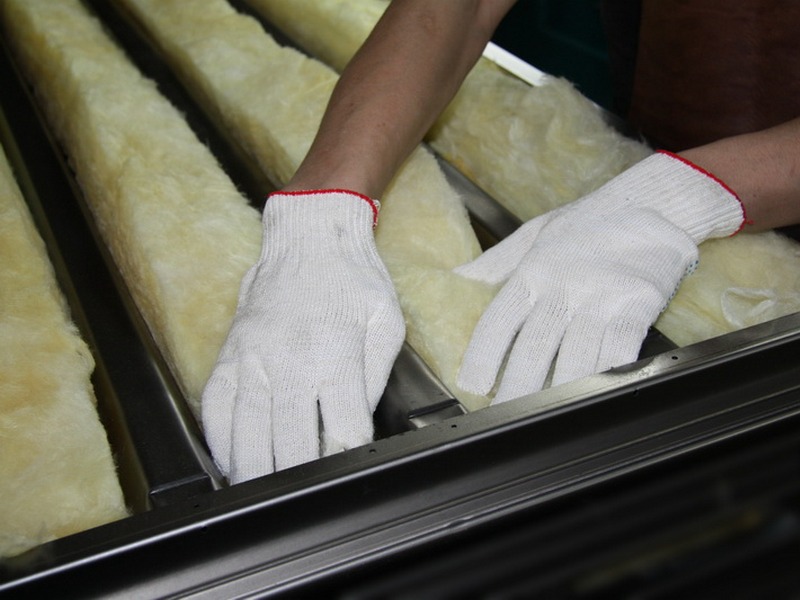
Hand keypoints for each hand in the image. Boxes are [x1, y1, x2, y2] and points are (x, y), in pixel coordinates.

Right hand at [202, 190, 404, 482]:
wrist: (308, 236)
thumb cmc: (352, 278)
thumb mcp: (385, 320)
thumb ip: (376, 374)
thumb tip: (361, 419)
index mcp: (336, 353)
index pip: (342, 428)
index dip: (345, 458)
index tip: (345, 472)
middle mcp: (290, 360)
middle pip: (289, 440)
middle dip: (298, 476)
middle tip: (301, 497)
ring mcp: (253, 357)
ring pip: (246, 430)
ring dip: (254, 470)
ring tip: (260, 494)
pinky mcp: (231, 353)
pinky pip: (215, 405)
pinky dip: (219, 440)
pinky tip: (229, 459)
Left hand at [455, 151, 743, 403]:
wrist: (650, 201)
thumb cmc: (586, 223)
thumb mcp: (533, 235)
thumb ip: (495, 264)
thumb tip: (454, 279)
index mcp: (533, 271)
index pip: (500, 319)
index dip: (484, 355)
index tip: (473, 385)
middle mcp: (563, 286)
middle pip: (535, 346)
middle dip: (518, 387)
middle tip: (505, 416)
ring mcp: (602, 296)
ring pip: (576, 355)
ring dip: (561, 391)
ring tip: (546, 417)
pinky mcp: (638, 303)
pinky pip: (621, 346)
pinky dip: (608, 373)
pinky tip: (597, 393)